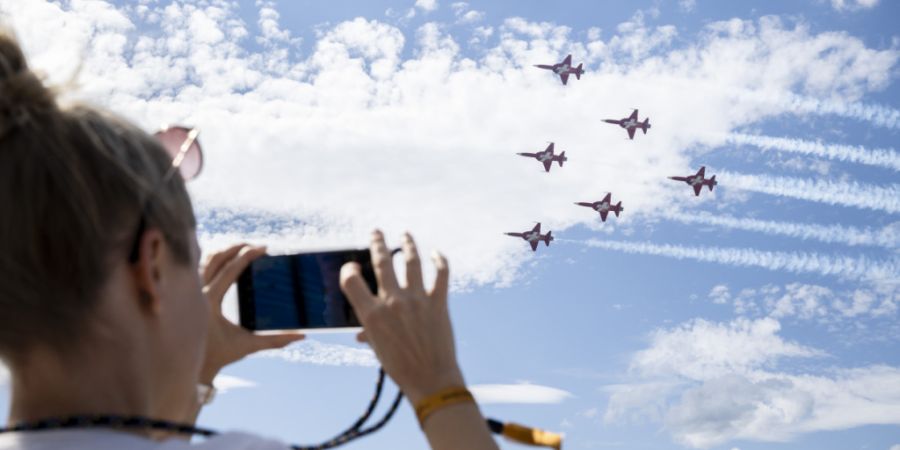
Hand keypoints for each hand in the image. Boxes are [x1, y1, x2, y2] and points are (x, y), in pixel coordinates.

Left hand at [199, 244, 304, 383]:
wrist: (194, 365)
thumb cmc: (221, 355)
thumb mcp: (249, 346)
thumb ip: (276, 341)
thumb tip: (301, 336)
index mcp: (210, 301)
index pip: (230, 270)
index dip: (247, 256)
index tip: (263, 247)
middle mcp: (197, 292)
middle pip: (215, 258)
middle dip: (236, 247)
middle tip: (255, 245)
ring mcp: (190, 291)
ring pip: (204, 260)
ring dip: (223, 251)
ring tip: (242, 248)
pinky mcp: (189, 292)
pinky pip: (199, 267)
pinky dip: (212, 259)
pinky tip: (226, 257)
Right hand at [340, 231, 463, 403]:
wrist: (431, 380)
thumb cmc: (400, 368)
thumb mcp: (378, 349)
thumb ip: (369, 332)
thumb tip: (362, 333)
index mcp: (372, 315)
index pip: (350, 280)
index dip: (348, 269)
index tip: (352, 266)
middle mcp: (393, 302)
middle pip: (382, 261)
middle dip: (377, 242)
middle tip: (376, 232)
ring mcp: (417, 300)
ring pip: (411, 261)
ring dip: (408, 244)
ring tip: (406, 235)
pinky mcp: (438, 303)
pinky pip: (441, 274)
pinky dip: (440, 260)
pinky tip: (436, 254)